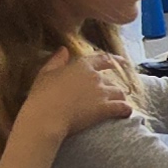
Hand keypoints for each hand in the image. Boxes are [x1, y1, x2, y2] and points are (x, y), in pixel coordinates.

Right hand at [15, 39, 135, 135]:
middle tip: (111, 95)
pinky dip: (125, 110)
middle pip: (111, 80)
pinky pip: (122, 108)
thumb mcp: (46, 73)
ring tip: (118, 104)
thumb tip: (63, 50)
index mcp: (82, 65)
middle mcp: (95, 77)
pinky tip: (126, 113)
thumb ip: (56, 60)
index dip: (114, 60)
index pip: (103, 59)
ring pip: (119, 93)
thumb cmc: (42, 95)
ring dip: (120, 98)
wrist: (46, 117)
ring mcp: (101, 93)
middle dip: (111, 87)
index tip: (122, 62)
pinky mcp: (104, 109)